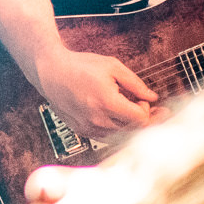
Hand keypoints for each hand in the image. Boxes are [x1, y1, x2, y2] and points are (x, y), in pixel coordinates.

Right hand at [36, 48, 162, 137]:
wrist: (50, 72)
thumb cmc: (80, 66)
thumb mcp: (112, 66)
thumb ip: (135, 83)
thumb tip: (152, 97)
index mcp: (107, 102)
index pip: (141, 119)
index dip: (147, 109)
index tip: (142, 99)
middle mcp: (97, 119)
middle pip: (132, 129)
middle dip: (142, 118)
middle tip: (148, 108)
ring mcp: (88, 128)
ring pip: (120, 135)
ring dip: (128, 124)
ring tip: (128, 109)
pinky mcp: (81, 131)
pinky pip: (105, 136)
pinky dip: (114, 128)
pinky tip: (113, 115)